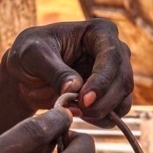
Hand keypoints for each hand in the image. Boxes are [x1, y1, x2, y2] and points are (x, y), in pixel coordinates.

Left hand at [7, 19, 133, 126]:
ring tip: (75, 113)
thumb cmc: (29, 55)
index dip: (102, 81)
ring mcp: (116, 74)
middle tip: (78, 112)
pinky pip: (117, 113)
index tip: (84, 100)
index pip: (112, 57)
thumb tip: (74, 87)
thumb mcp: (33, 56)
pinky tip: (80, 117)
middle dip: (103, 102)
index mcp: (99, 32)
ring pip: (124, 100)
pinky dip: (102, 120)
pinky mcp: (112, 95)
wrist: (28, 74)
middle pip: (123, 81)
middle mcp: (115, 51)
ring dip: (103, 113)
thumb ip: (54, 70)